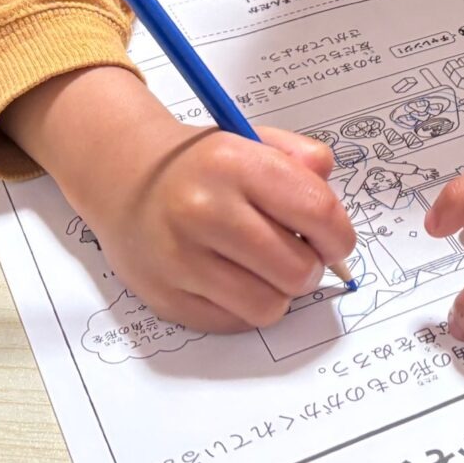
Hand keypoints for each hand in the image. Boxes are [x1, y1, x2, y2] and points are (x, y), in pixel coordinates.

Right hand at [2, 67, 356, 333]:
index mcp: (233, 164)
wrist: (123, 179)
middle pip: (297, 269)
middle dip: (310, 267)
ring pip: (269, 305)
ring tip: (264, 267)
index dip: (339, 235)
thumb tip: (332, 202)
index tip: (335, 240)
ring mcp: (181, 259)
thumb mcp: (251, 140)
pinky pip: (234, 322)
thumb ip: (301, 159)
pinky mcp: (167, 297)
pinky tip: (231, 278)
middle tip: (297, 254)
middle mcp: (204, 211)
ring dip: (278, 292)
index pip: (317, 212)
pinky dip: (244, 307)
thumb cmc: (201, 164)